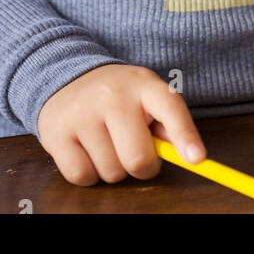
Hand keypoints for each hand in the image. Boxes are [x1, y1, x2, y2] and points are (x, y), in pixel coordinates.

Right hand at [37, 64, 206, 186]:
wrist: (66, 76)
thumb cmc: (117, 96)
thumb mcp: (145, 96)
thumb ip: (166, 123)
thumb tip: (188, 155)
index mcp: (142, 84)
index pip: (170, 107)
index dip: (185, 135)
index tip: (197, 159)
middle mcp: (112, 95)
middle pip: (138, 159)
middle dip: (140, 165)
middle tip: (131, 147)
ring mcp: (82, 113)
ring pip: (111, 173)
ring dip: (112, 168)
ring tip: (104, 141)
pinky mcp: (56, 133)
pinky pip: (83, 177)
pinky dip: (88, 173)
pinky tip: (85, 149)